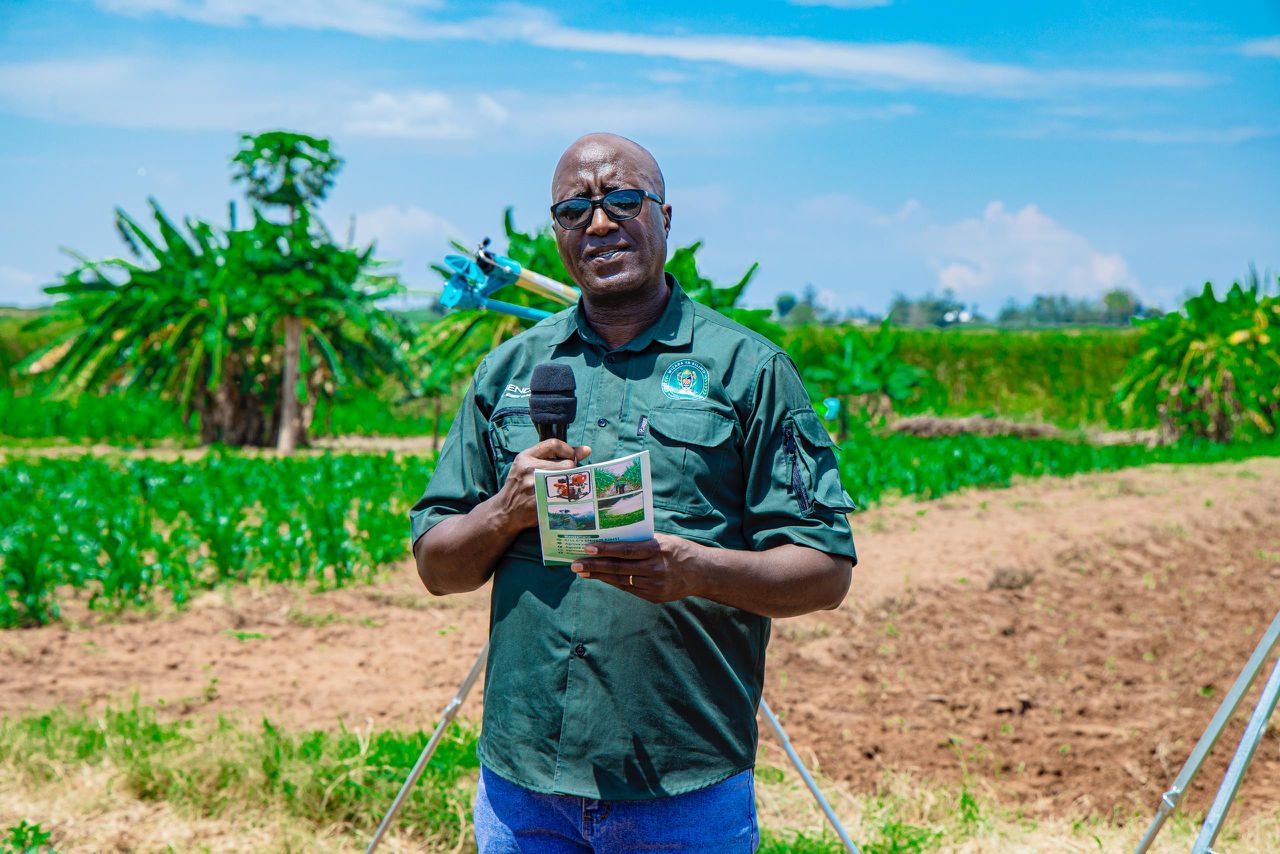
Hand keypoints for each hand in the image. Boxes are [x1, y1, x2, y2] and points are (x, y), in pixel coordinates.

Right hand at [495, 440, 589, 533]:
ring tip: (565, 487)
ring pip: (568, 480)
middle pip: (566, 463)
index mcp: (525, 457)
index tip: (572, 457)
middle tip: (568, 476)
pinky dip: (568, 496)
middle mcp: (529, 469)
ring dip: (572, 483)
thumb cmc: (520, 485)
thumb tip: (586, 450)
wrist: (506, 511)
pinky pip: (565, 496)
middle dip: (572, 470)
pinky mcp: (541, 502)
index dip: (568, 450)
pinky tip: (564, 497)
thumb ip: (553, 454)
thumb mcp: (528, 464)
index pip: (554, 444)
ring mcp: (535, 486)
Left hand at [571, 533, 701, 602]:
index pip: (626, 550)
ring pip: (621, 580)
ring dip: (599, 576)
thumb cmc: (678, 550)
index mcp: (658, 549)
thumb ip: (641, 540)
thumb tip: (613, 537)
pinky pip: (629, 589)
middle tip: (575, 564)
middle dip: (594, 566)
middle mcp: (655, 568)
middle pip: (619, 568)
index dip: (605, 550)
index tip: (587, 547)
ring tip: (582, 571)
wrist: (701, 573)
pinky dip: (613, 582)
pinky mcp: (654, 597)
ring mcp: (654, 585)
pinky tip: (601, 578)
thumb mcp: (663, 539)